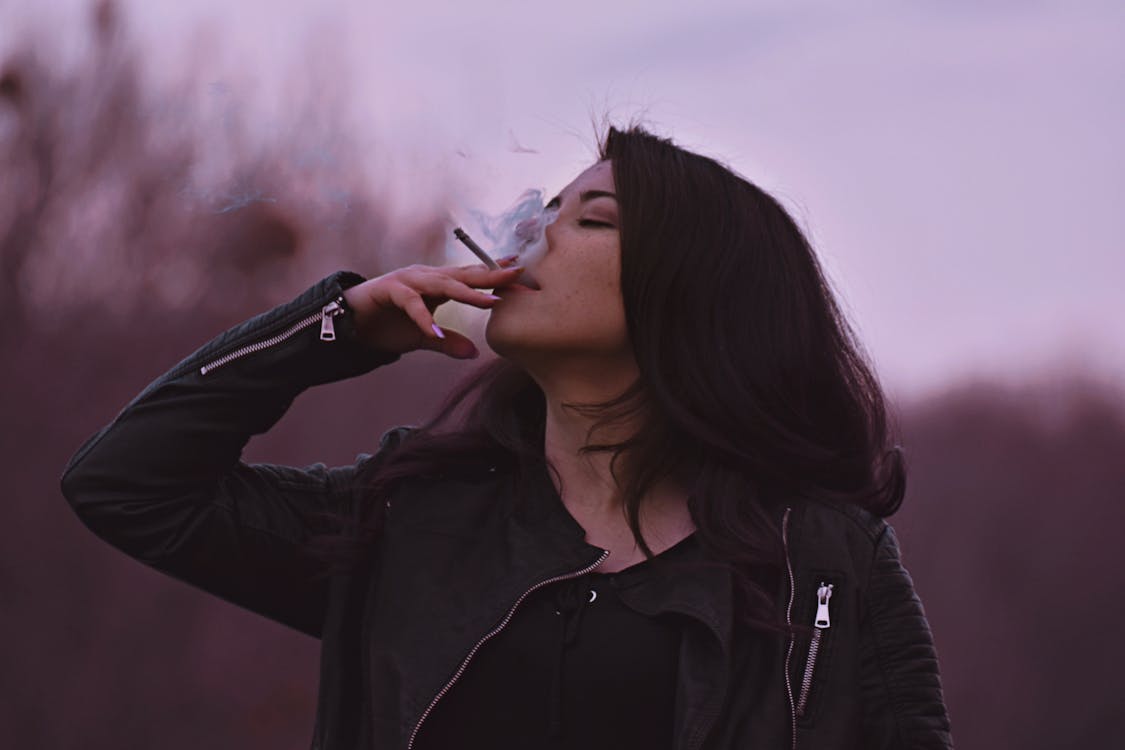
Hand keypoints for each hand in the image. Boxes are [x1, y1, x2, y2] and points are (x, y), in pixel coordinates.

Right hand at [341, 258, 521, 358]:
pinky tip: (436, 332)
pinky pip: (411, 303)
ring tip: (490, 303)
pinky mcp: (389, 291)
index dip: (495, 275)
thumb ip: (447, 342)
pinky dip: (424, 319)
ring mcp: (407, 281)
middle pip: (464, 275)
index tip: (521, 273)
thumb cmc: (387, 324)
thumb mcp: (423, 338)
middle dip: (492, 275)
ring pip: (443, 284)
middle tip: (517, 276)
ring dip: (467, 294)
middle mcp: (425, 277)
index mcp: (436, 283)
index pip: (471, 277)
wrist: (350, 322)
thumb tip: (474, 354)